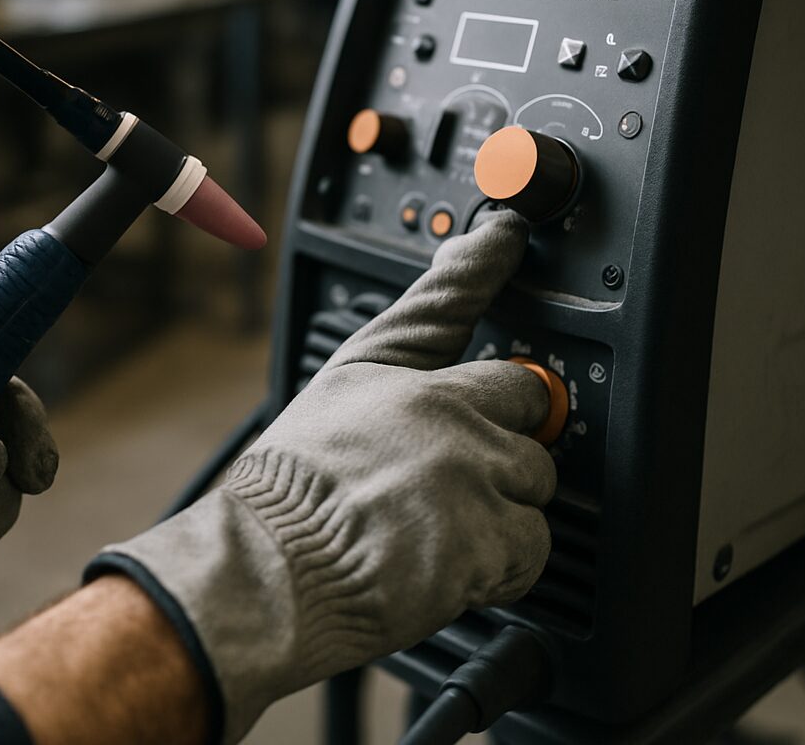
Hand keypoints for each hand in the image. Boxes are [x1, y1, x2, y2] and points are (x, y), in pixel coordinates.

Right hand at [87, 211, 555, 742]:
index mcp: (403, 375)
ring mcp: (474, 472)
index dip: (488, 260)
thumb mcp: (328, 405)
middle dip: (505, 434)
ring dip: (505, 505)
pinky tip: (454, 563)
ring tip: (443, 527)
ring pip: (535, 478)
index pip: (455, 300)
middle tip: (453, 474)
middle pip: (526, 402)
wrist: (268, 571)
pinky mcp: (490, 539)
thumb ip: (384, 373)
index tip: (505, 233)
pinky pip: (535, 545)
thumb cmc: (286, 494)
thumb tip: (415, 361)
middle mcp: (447, 412)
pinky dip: (505, 563)